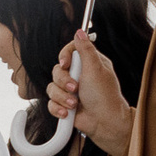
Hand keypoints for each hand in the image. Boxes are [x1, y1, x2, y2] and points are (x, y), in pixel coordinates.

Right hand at [47, 34, 132, 153]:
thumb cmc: (104, 96)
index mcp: (89, 64)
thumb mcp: (96, 69)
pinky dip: (58, 109)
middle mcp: (79, 76)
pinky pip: (50, 103)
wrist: (103, 123)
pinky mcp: (64, 104)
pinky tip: (68, 113)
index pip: (70, 51)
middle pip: (57, 70)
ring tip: (74, 104)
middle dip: (64, 81)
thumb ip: (85, 50)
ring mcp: (70, 91)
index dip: (65, 56)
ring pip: (52, 87)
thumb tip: (79, 31)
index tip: (66, 63)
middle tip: (75, 88)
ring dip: (62, 97)